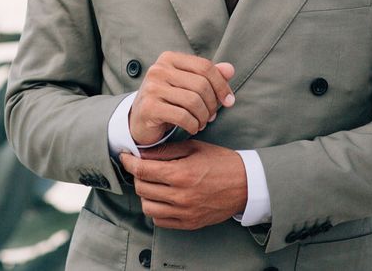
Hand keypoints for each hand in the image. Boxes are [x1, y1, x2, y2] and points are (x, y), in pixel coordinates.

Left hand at [120, 140, 247, 229]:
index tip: (125, 156)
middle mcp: (181, 195)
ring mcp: (184, 212)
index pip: (143, 170)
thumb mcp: (194, 147)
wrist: (245, 184)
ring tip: (152, 183)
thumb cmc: (220, 161)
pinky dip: (156, 209)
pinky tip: (162, 197)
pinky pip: (160, 220)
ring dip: (145, 194)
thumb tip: (142, 152)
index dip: (129, 162)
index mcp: (181, 173)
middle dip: (137, 175)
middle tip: (141, 167)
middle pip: (141, 188)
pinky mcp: (189, 223)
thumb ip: (166, 150)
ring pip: (147, 207)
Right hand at [128, 52, 234, 144]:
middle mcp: (159, 69)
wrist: (140, 120)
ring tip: (202, 123)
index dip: (221, 84)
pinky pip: (183, 116)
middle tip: (211, 116)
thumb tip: (230, 69)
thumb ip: (209, 76)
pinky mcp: (149, 107)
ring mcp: (152, 87)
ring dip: (204, 117)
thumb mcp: (188, 86)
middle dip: (212, 104)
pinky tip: (193, 128)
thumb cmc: (168, 101)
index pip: (205, 67)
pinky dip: (193, 125)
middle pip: (201, 85)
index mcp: (169, 58)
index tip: (229, 101)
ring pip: (194, 101)